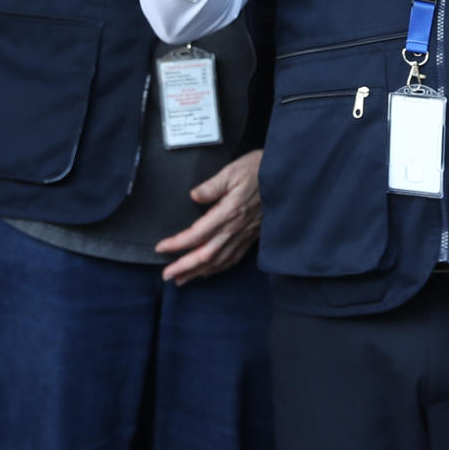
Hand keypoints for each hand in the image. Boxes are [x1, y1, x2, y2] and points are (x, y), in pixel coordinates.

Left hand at [155, 149, 261, 284]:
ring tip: (182, 279)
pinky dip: (218, 268)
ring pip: (218, 260)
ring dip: (198, 272)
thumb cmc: (259, 170)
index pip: (197, 234)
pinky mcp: (252, 236)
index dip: (178, 243)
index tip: (161, 247)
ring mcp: (245, 235)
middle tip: (166, 275)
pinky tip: (209, 272)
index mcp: (228, 211)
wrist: (287, 178)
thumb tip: (194, 195)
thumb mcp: (233, 171)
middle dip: (184, 266)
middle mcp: (235, 228)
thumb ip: (213, 185)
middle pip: (205, 254)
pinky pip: (233, 258)